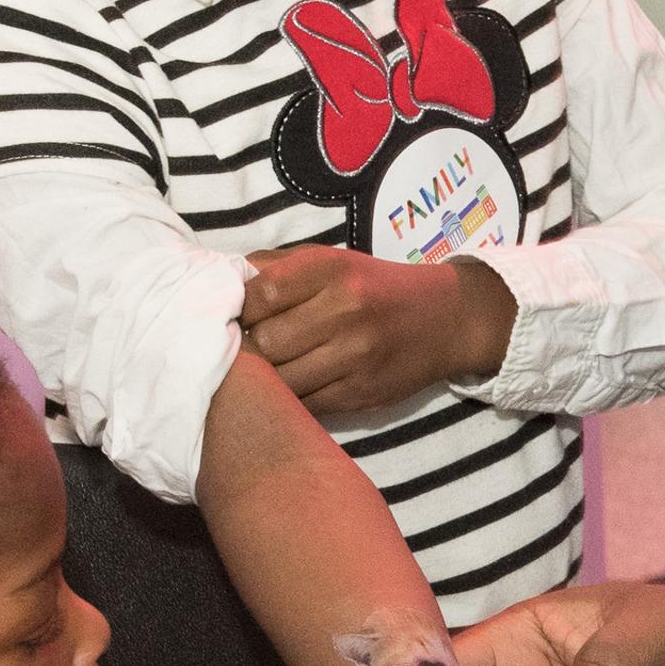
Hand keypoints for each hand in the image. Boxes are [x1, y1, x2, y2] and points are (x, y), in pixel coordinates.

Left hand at [238, 247, 515, 416]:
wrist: (447, 319)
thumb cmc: (375, 286)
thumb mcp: (331, 260)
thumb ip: (275, 267)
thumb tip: (217, 281)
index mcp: (331, 269)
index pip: (258, 294)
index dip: (235, 309)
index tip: (233, 316)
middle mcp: (345, 310)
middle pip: (264, 342)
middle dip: (245, 349)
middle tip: (240, 349)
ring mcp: (356, 356)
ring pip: (280, 381)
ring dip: (263, 380)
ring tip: (259, 372)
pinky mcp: (361, 394)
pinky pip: (304, 405)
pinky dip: (288, 400)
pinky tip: (285, 390)